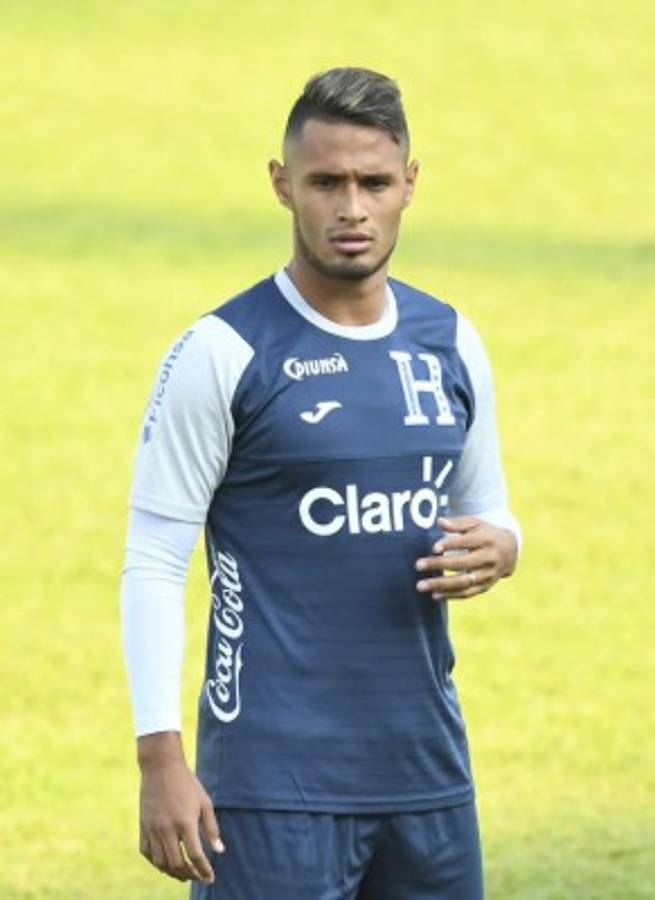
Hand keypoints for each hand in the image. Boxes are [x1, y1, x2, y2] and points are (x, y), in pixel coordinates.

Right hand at [138, 732, 223, 883]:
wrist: (161, 767)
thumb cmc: (187, 783)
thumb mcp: (204, 802)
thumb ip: (211, 828)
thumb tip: (219, 851)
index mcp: (186, 822)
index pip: (196, 856)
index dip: (204, 871)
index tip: (210, 878)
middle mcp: (167, 829)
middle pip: (177, 864)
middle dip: (189, 875)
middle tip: (198, 877)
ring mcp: (153, 829)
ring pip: (161, 862)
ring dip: (173, 873)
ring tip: (184, 874)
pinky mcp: (143, 826)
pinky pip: (147, 853)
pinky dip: (156, 862)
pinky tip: (165, 863)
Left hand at [415, 516, 517, 600]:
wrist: (510, 550)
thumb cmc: (485, 533)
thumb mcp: (475, 523)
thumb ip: (457, 523)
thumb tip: (439, 522)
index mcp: (486, 539)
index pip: (466, 542)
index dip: (450, 545)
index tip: (433, 548)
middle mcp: (489, 558)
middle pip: (463, 563)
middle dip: (439, 565)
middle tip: (418, 565)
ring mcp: (488, 574)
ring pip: (464, 582)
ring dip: (441, 585)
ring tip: (421, 585)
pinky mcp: (485, 586)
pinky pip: (467, 593)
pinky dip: (451, 595)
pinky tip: (434, 595)